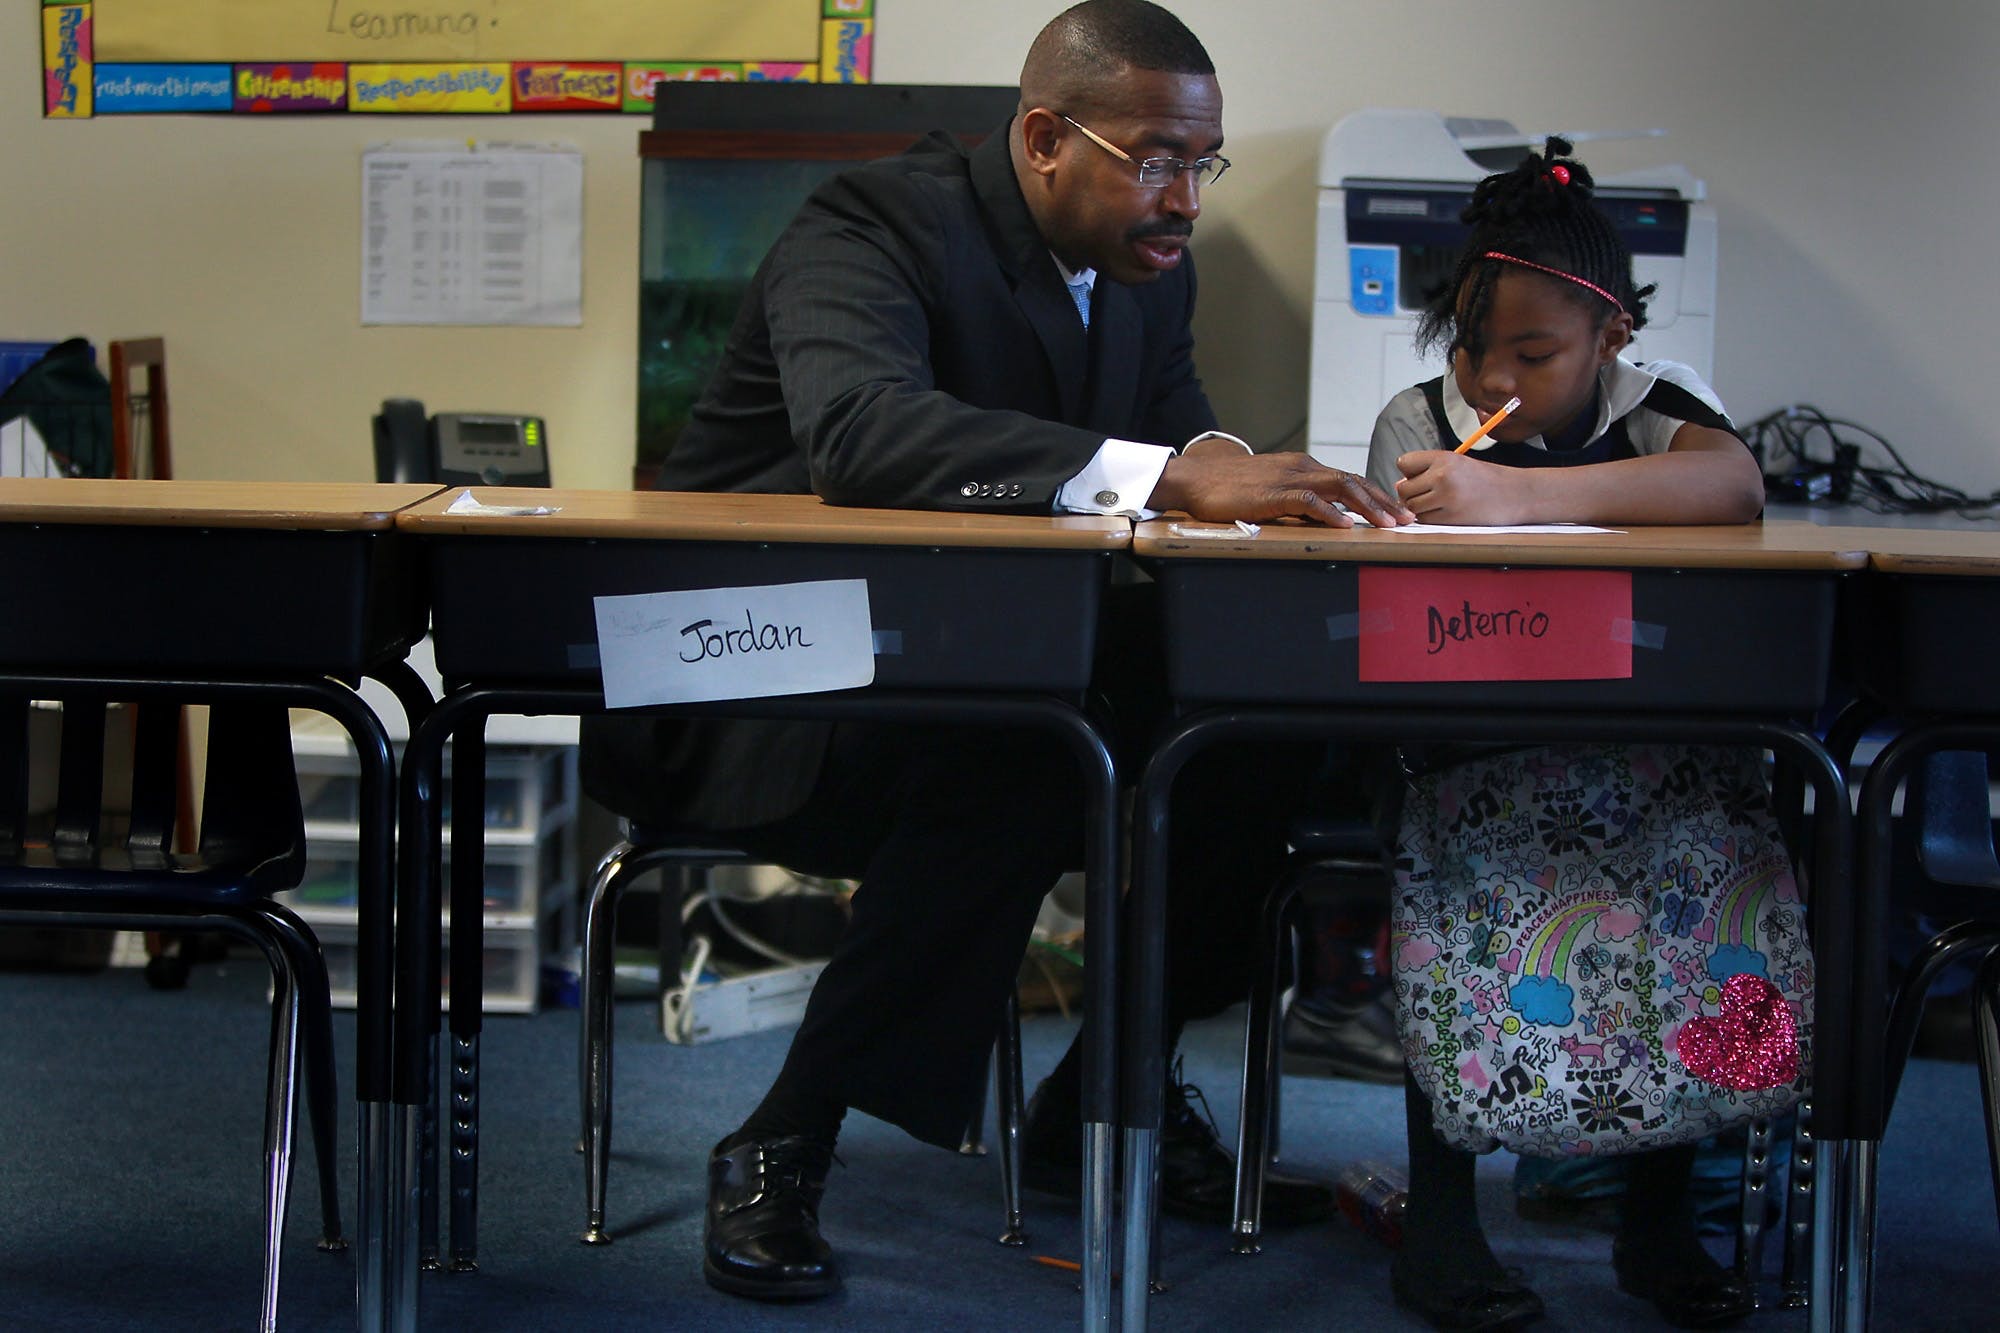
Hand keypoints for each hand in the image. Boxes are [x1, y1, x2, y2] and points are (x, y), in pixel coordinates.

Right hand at [1150, 449, 1412, 526]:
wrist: (1197, 477)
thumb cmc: (1230, 488)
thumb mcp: (1272, 488)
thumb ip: (1297, 499)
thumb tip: (1323, 518)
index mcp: (1304, 467)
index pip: (1350, 479)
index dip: (1377, 496)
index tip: (1399, 513)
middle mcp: (1302, 467)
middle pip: (1353, 481)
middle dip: (1384, 502)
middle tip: (1409, 521)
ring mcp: (1289, 478)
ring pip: (1339, 487)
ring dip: (1367, 506)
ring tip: (1388, 524)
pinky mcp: (1273, 493)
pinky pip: (1308, 500)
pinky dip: (1330, 512)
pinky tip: (1346, 525)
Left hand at [1394, 451, 1529, 524]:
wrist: (1517, 494)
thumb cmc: (1487, 479)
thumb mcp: (1459, 464)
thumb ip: (1427, 470)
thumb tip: (1397, 485)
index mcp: (1444, 458)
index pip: (1404, 463)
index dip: (1409, 473)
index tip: (1422, 477)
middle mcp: (1443, 475)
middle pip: (1403, 489)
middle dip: (1412, 494)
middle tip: (1431, 494)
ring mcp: (1446, 498)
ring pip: (1411, 507)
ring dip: (1420, 508)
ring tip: (1440, 503)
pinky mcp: (1451, 518)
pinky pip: (1425, 520)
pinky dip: (1431, 519)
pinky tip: (1447, 513)